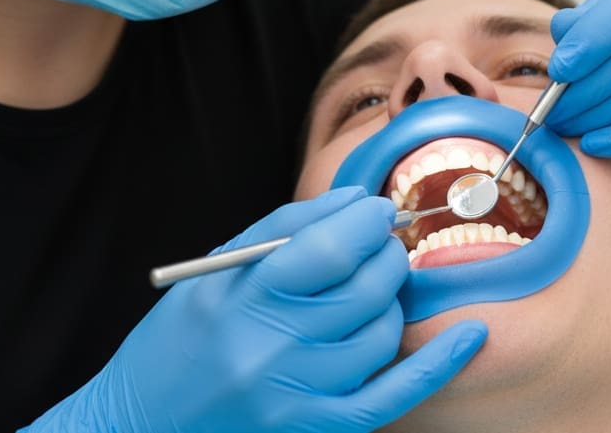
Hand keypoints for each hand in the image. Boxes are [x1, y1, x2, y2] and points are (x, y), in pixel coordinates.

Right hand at [21, 187, 486, 432]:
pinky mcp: (319, 426)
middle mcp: (274, 348)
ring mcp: (300, 394)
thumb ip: (285, 228)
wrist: (140, 424)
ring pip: (384, 332)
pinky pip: (395, 393)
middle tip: (377, 246)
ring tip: (365, 293)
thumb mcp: (216, 271)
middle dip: (385, 254)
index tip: (376, 210)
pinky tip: (470, 334)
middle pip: (367, 287)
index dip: (367, 220)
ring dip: (389, 301)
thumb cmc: (176, 340)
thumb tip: (355, 200)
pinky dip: (438, 362)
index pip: (331, 247)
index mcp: (243, 298)